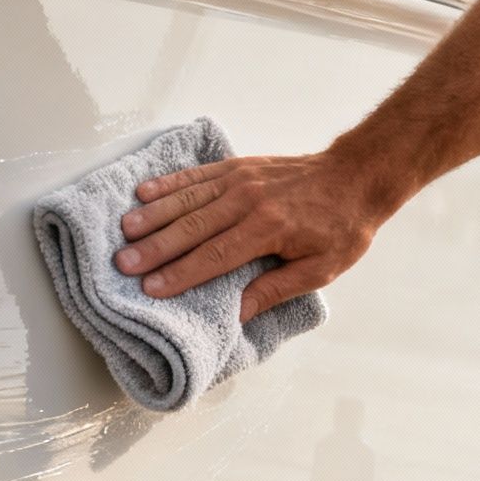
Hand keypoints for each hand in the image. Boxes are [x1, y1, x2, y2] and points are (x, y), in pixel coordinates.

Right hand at [113, 151, 393, 321]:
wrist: (357, 176)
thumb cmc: (341, 227)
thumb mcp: (319, 269)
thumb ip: (274, 288)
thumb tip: (237, 313)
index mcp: (268, 229)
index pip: (215, 256)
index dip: (181, 274)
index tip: (152, 288)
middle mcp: (249, 200)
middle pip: (192, 227)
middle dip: (155, 247)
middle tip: (123, 263)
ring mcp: (241, 179)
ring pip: (188, 198)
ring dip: (153, 215)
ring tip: (124, 231)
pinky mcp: (238, 166)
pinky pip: (197, 175)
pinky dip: (169, 183)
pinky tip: (144, 192)